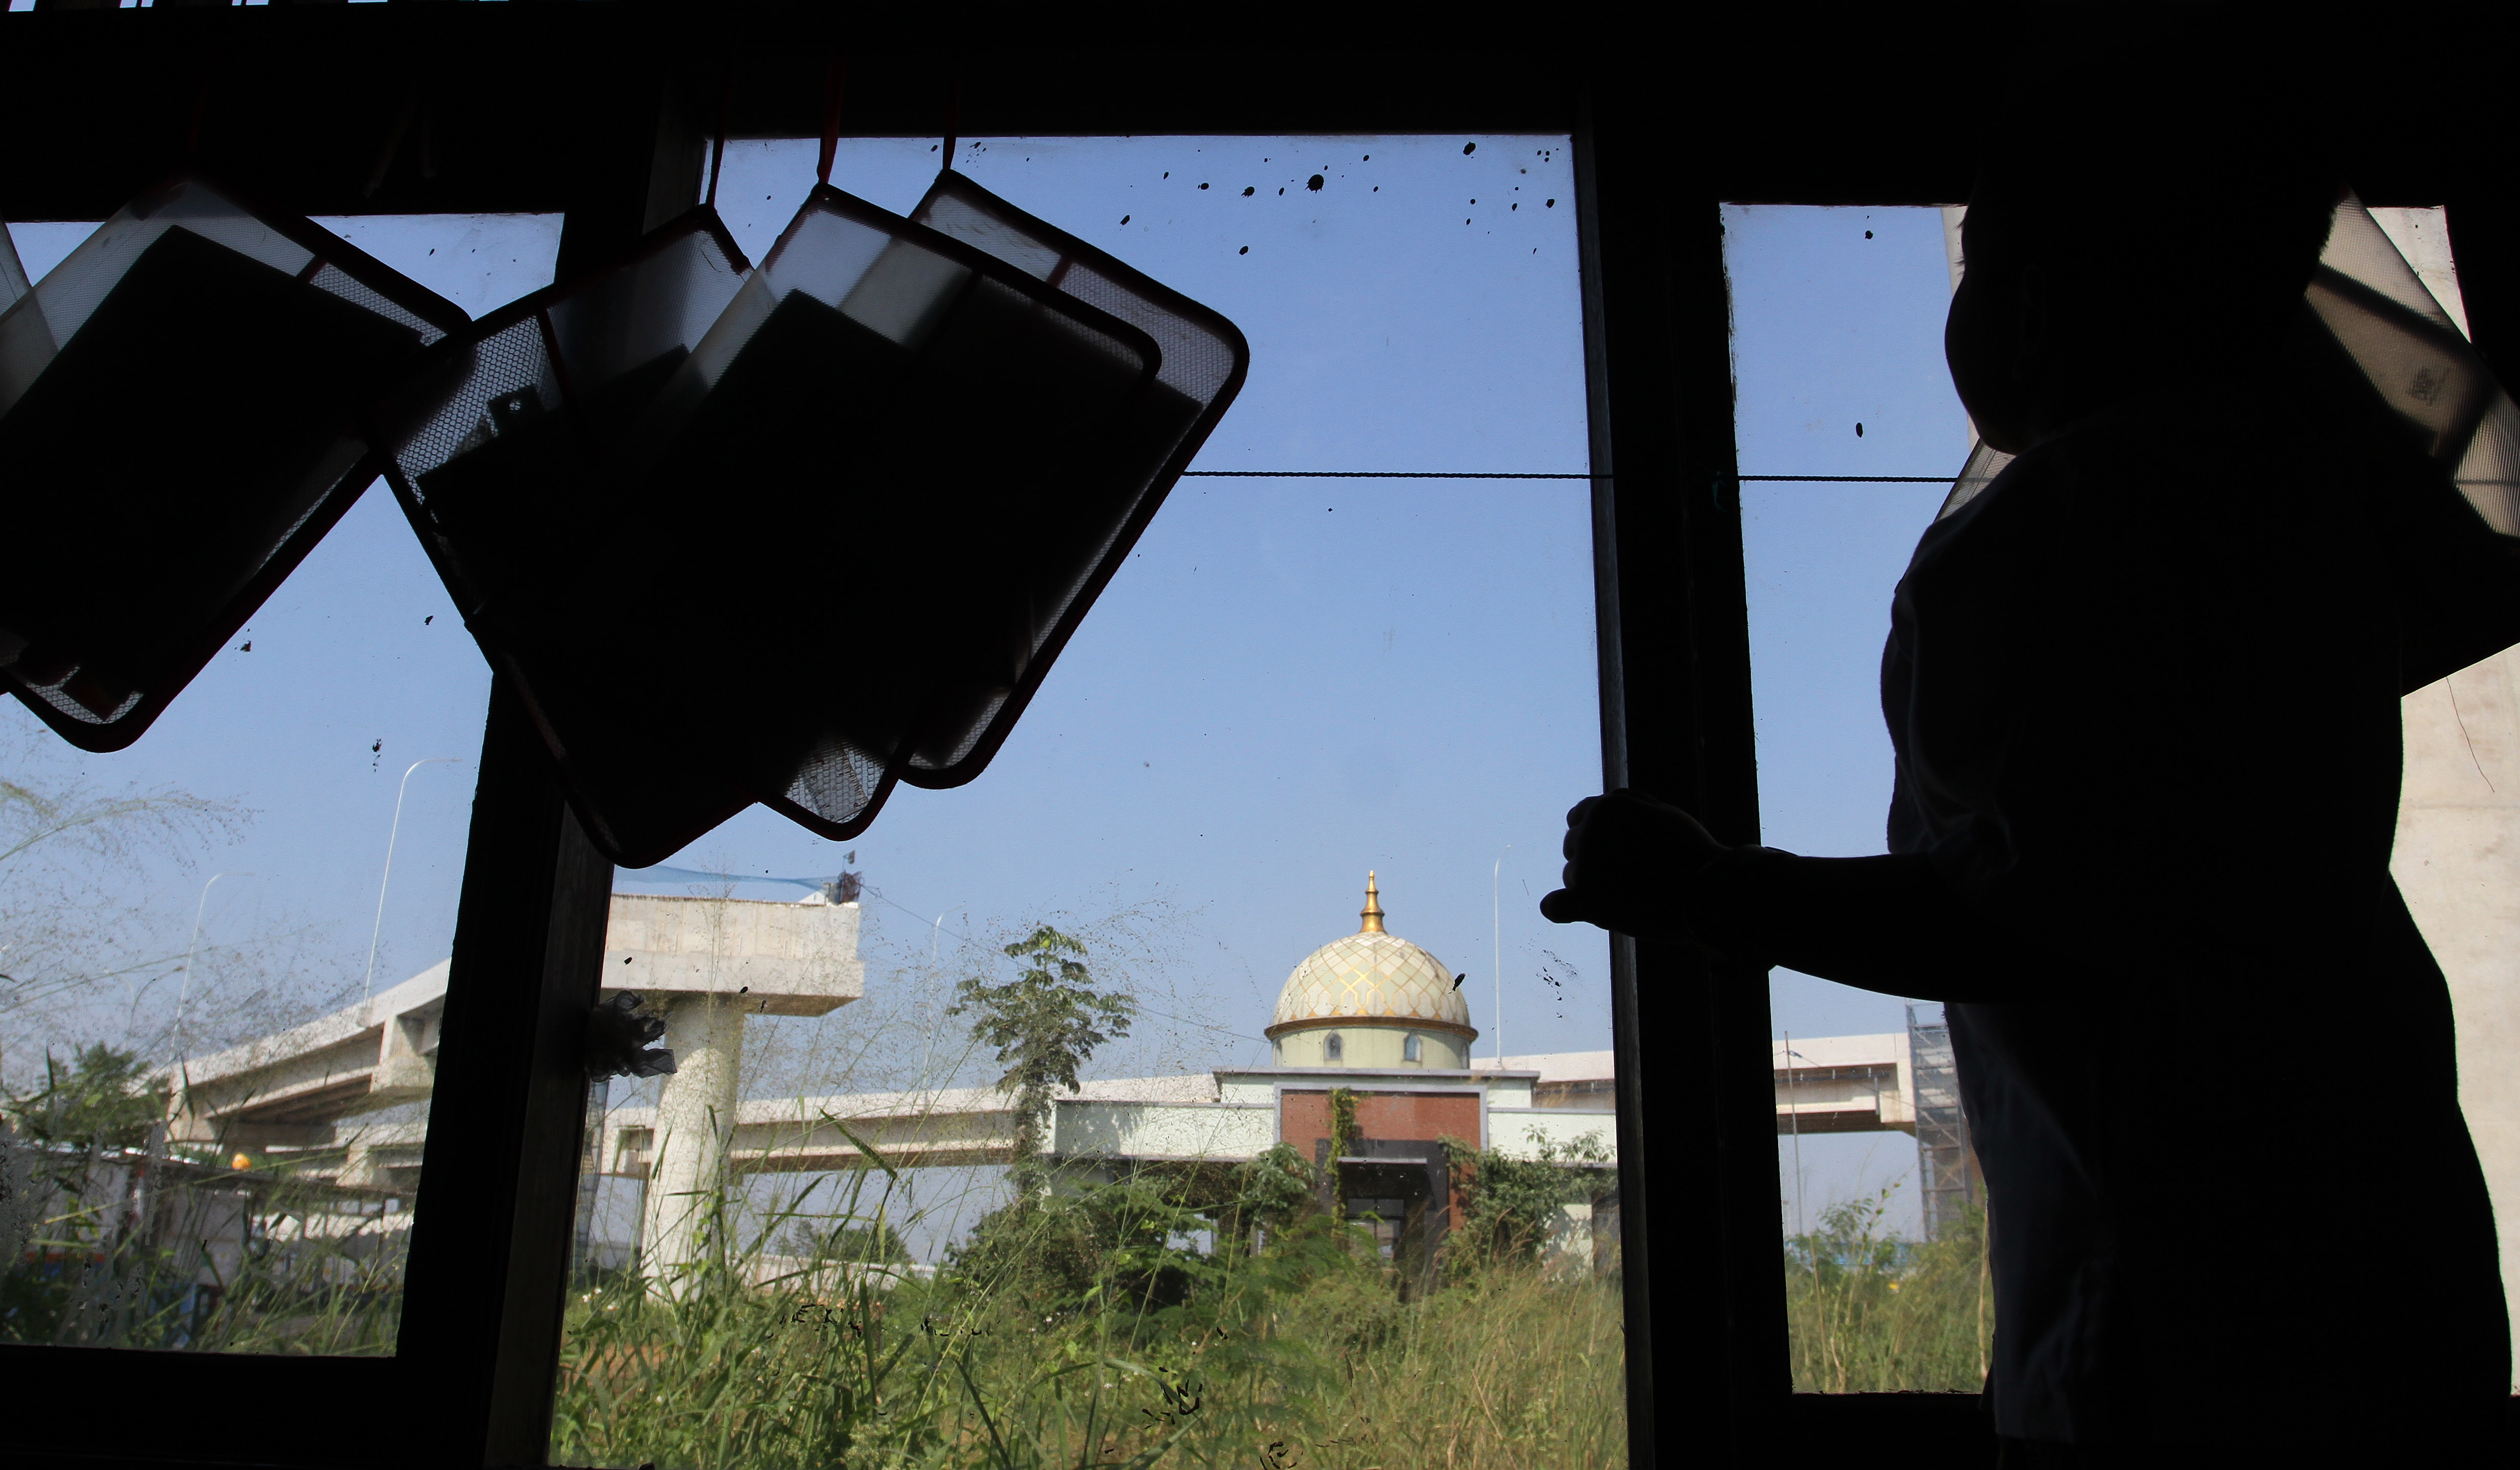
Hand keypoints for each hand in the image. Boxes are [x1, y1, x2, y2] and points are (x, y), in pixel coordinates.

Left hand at [1538, 788, 1728, 941]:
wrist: (1709, 891)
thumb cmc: (1692, 852)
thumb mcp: (1661, 813)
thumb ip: (1626, 806)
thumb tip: (1596, 806)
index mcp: (1605, 807)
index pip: (1579, 818)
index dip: (1599, 835)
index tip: (1622, 849)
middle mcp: (1588, 832)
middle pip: (1574, 847)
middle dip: (1596, 858)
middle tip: (1634, 874)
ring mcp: (1584, 866)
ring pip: (1572, 876)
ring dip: (1593, 885)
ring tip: (1633, 894)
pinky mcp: (1587, 900)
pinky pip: (1555, 906)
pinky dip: (1559, 907)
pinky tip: (1568, 910)